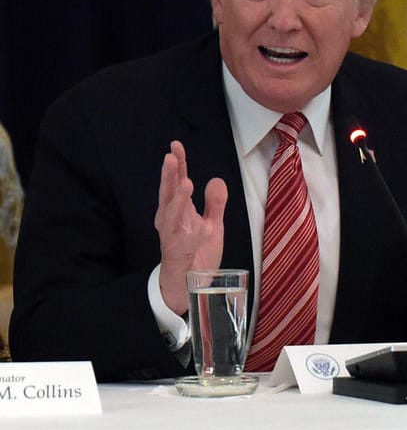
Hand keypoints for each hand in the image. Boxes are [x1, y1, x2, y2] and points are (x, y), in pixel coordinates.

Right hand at [154, 141, 226, 314]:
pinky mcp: (178, 251)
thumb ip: (215, 203)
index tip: (176, 146)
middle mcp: (172, 219)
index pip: (177, 182)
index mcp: (179, 210)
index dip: (178, 164)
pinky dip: (189, 230)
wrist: (191, 284)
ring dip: (178, 199)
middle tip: (171, 156)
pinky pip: (182, 239)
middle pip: (168, 193)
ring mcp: (173, 235)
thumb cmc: (198, 253)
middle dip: (170, 175)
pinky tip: (197, 223)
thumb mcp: (212, 224)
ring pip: (172, 214)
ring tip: (185, 182)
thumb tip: (215, 179)